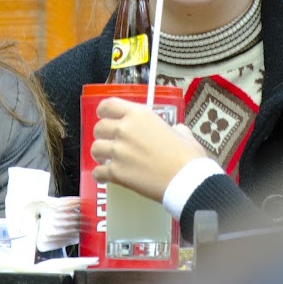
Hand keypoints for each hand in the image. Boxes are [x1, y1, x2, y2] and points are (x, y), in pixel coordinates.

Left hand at [89, 97, 208, 202]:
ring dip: (100, 154)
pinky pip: (98, 172)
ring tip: (108, 160)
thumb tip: (175, 130)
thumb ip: (173, 128)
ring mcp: (118, 151)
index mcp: (139, 114)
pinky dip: (101, 175)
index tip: (105, 116)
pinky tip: (106, 176)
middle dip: (103, 135)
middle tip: (111, 142)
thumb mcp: (182, 132)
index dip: (104, 111)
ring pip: (95, 148)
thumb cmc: (187, 154)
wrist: (186, 179)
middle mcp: (124, 129)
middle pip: (99, 128)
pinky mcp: (116, 172)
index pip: (109, 105)